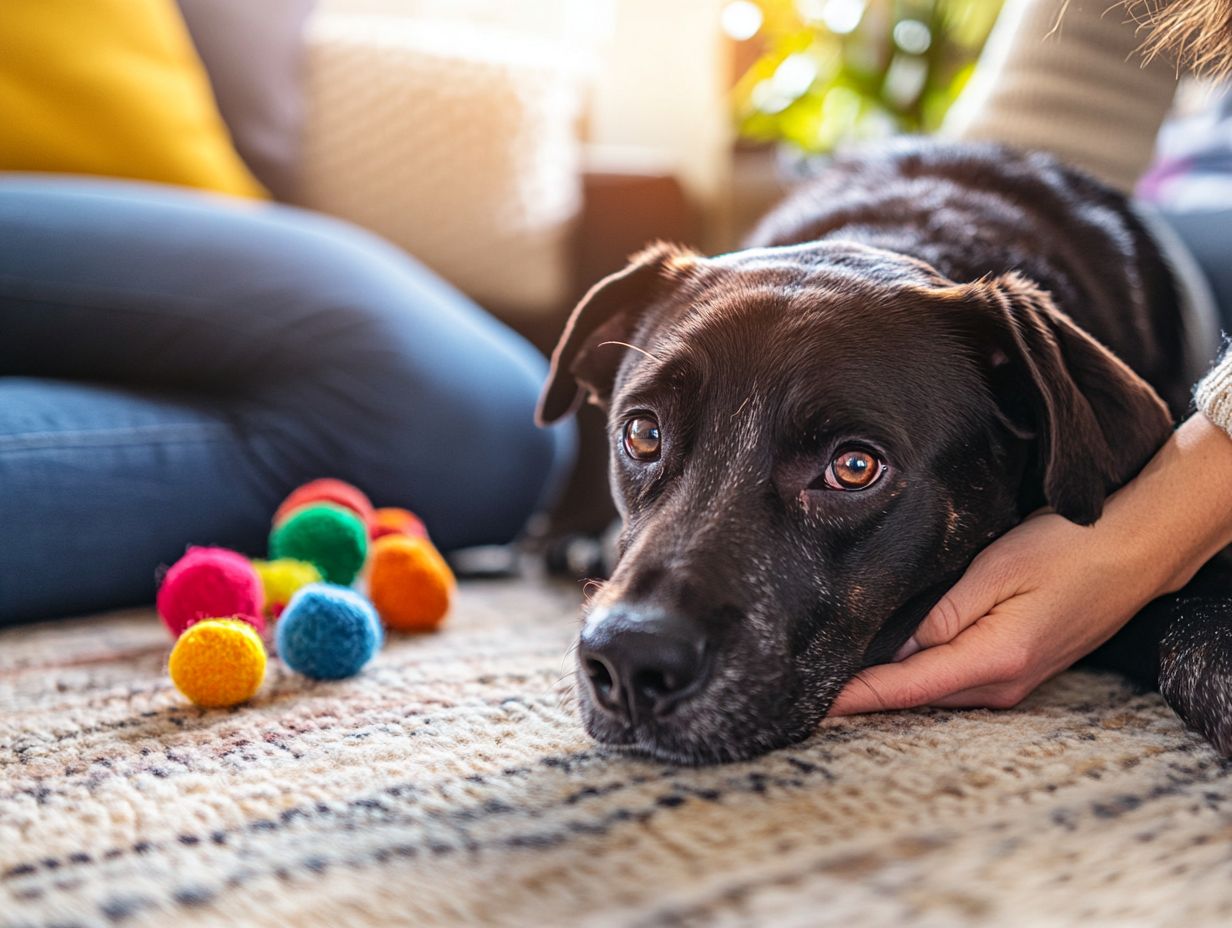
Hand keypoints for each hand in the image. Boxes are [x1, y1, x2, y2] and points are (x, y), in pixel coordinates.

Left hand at [829, 413, 1231, 715]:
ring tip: (833, 678)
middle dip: (861, 694)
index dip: (854, 697)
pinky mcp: (1016, 669)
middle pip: (914, 696)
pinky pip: (954, 680)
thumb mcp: (995, 569)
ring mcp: (1012, 681)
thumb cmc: (1068, 548)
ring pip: (933, 692)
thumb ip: (940, 612)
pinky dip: (918, 677)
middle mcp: (1002, 683)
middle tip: (805, 686)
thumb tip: (889, 645)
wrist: (1134, 550)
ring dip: (888, 687)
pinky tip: (888, 664)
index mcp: (994, 659)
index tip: (811, 704)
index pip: (905, 687)